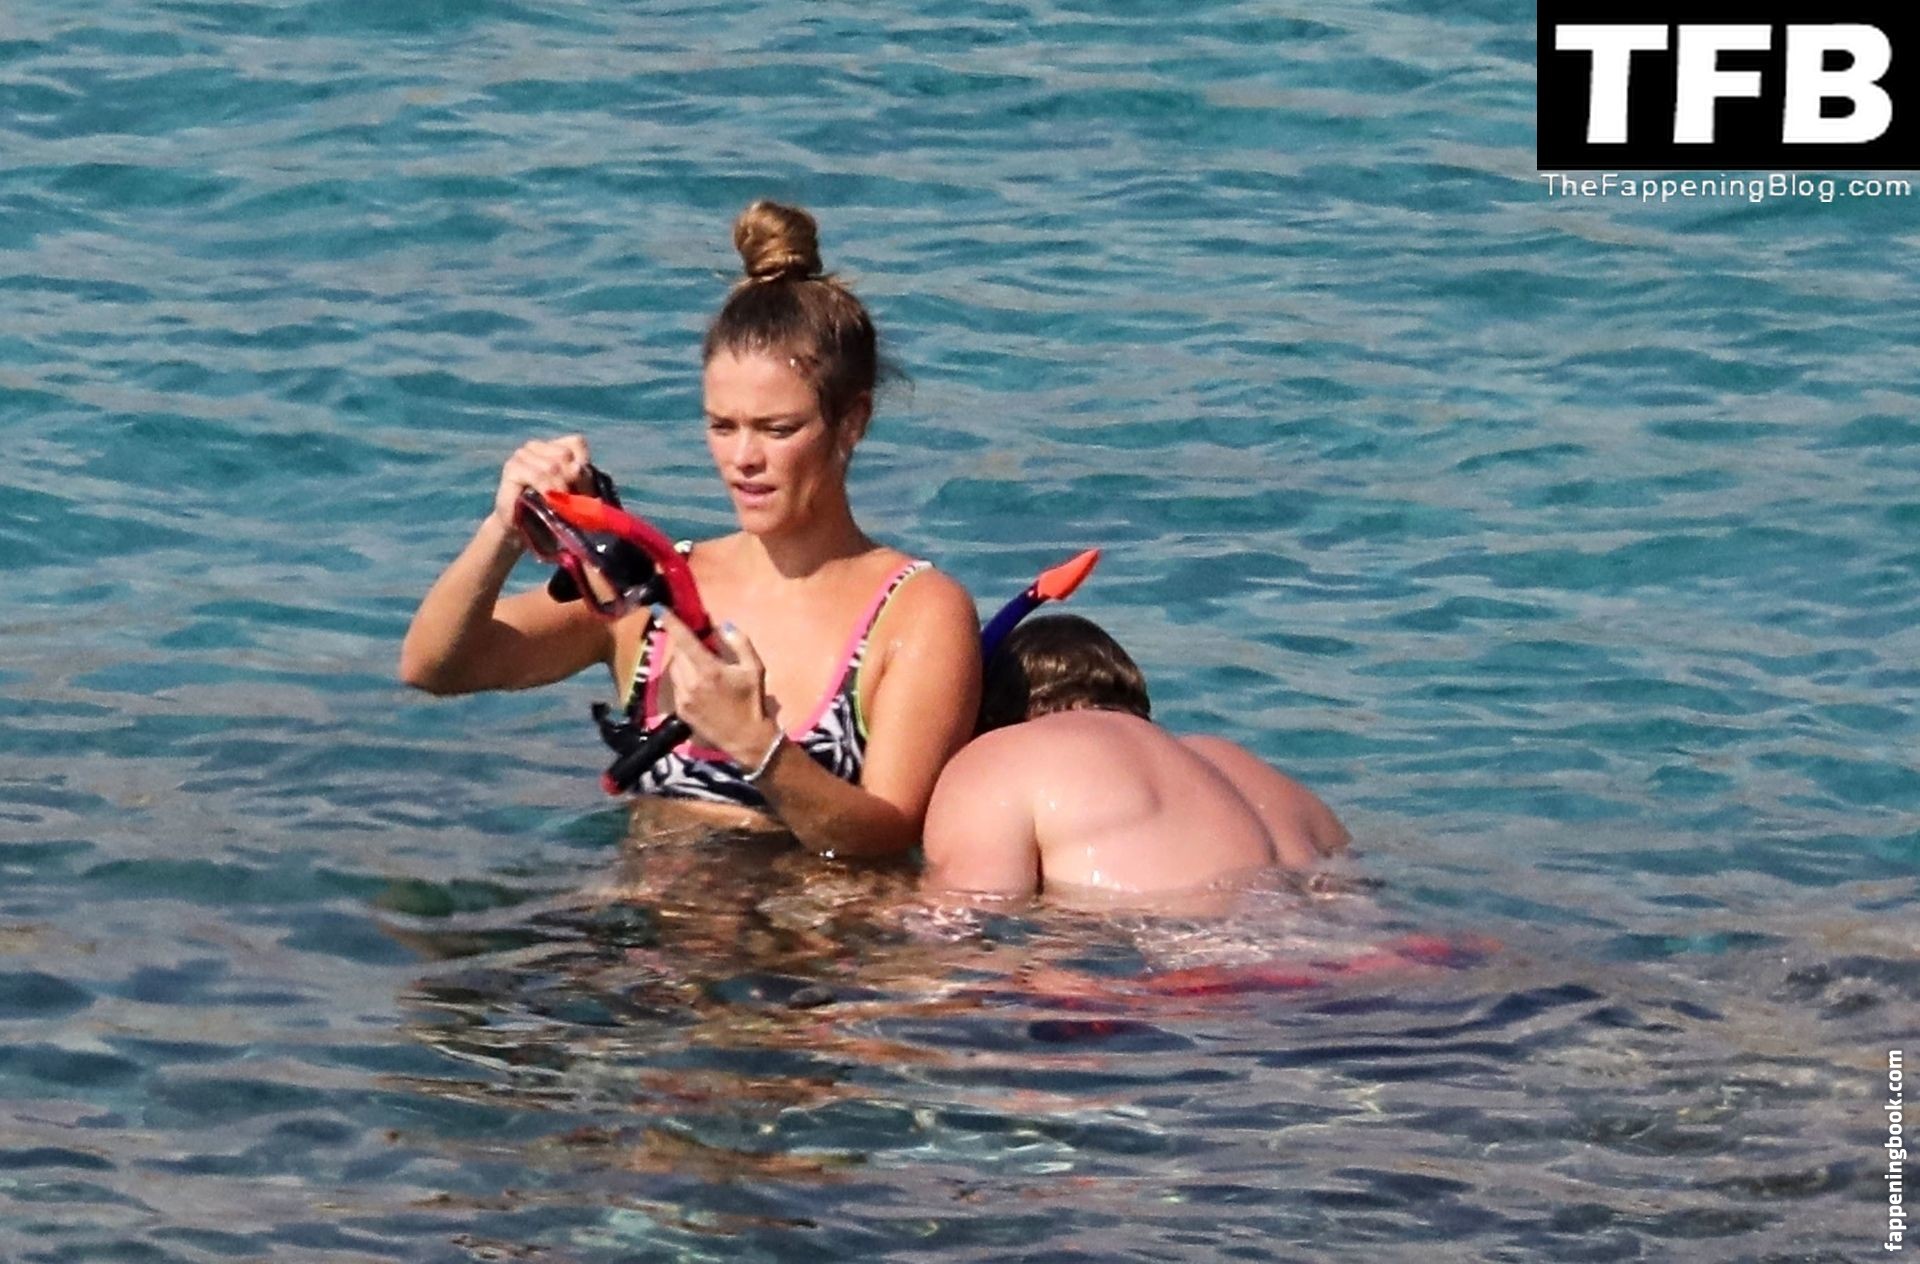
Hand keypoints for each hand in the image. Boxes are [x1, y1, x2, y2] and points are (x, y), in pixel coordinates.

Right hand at [490, 435, 594, 533]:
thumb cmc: (552, 509)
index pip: (576, 442)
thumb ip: (581, 478)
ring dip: (560, 488)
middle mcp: (536, 446)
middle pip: (564, 454)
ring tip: (560, 504)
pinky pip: (537, 476)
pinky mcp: (512, 468)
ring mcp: (522, 455)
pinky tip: (548, 500)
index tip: (585, 487)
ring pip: (552, 466)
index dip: (584, 464)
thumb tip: (578, 468)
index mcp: (553, 446)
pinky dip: (547, 489)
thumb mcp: (575, 492)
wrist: (523, 528)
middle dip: (573, 480)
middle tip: (572, 500)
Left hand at [657, 608, 779, 764]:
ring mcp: (683, 698)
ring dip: (683, 662)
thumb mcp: (755, 669)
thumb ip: (740, 643)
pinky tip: (700, 686)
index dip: (671, 622)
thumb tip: (724, 626)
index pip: (685, 640)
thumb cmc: (752, 701)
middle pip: (678, 653)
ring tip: (702, 668)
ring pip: (674, 669)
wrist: (746, 738)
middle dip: (686, 645)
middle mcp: (691, 683)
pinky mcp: (680, 710)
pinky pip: (676, 685)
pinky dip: (683, 679)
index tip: (659, 608)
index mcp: (709, 670)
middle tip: (702, 648)